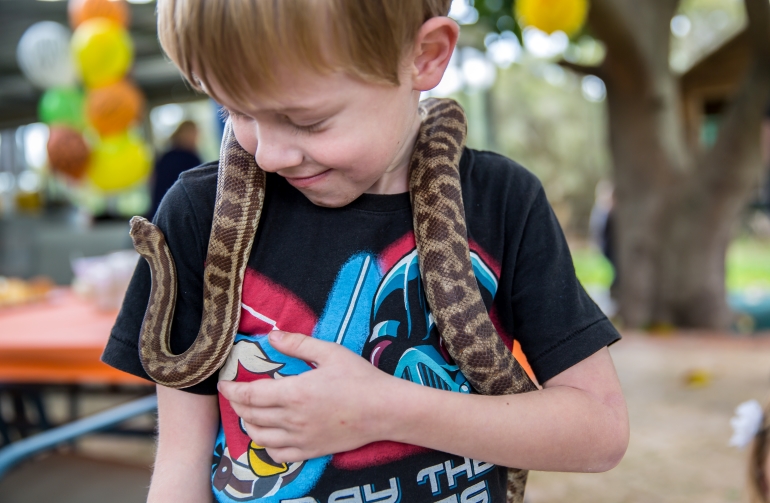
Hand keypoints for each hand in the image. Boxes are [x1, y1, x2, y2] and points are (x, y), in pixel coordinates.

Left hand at [218, 330, 402, 463]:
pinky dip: (266, 445)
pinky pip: (278, 454)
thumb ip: (298, 344)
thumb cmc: (360, 378)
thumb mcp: (331, 352)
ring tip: (250, 413)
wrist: (385, 410)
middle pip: (251, 416)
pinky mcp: (311, 451)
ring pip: (260, 437)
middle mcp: (293, 419)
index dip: (232, 390)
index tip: (224, 383)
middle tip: (235, 394)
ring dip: (249, 425)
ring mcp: (301, 438)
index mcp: (295, 393)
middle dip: (237, 405)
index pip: (251, 395)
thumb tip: (271, 336)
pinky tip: (269, 435)